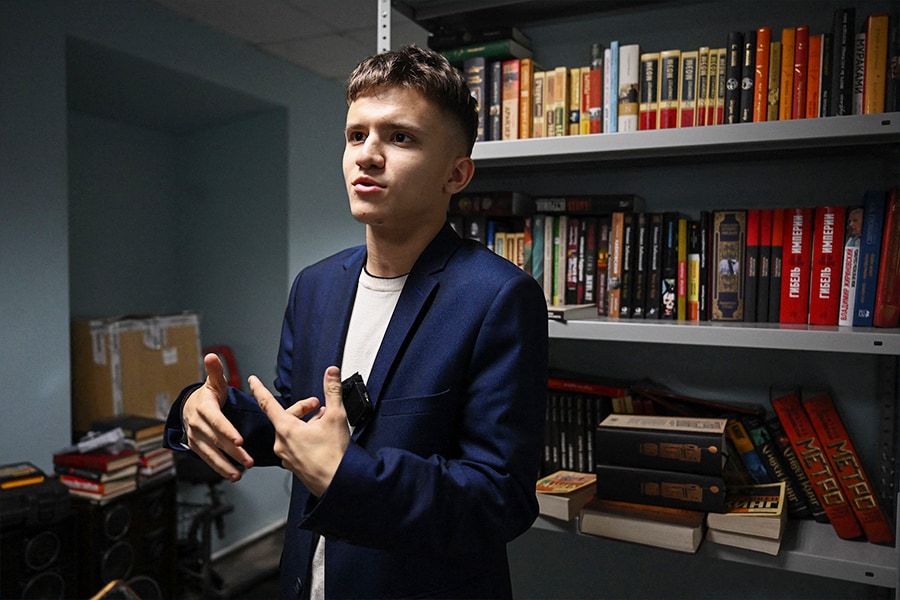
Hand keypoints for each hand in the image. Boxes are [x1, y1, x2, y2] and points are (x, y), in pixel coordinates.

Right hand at [182, 353, 253, 481]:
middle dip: (233, 452)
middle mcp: (197, 424)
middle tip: (248, 460)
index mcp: (204, 408)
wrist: (188, 407)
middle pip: (217, 440)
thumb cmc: (208, 395)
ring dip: (226, 465)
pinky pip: (208, 459)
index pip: (216, 421)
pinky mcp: (196, 447)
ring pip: (211, 453)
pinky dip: (219, 468)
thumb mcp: (213, 382)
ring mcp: (196, 437)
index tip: (239, 440)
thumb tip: (212, 356)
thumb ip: (215, 371)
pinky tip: (232, 475)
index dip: (227, 431)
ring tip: (240, 473)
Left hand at [249, 366, 348, 496]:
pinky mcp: (294, 466)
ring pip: (291, 432)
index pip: (268, 403)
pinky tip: (321, 440)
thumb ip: (332, 391)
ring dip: (306, 424)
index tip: (252, 381)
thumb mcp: (336, 416)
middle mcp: (282, 444)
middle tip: (319, 406)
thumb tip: (331, 373)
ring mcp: (286, 457)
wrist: (340, 484)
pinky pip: (295, 446)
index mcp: (286, 429)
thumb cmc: (335, 456)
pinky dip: (305, 438)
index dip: (259, 389)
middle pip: (286, 417)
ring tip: (324, 425)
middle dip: (303, 409)